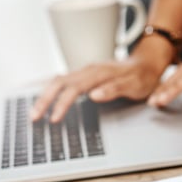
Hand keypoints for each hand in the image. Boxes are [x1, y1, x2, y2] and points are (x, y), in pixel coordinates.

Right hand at [31, 56, 164, 122]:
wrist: (146, 64)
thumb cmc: (141, 77)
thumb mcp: (134, 85)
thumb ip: (114, 89)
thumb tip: (94, 95)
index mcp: (98, 73)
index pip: (73, 89)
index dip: (62, 104)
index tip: (54, 118)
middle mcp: (88, 70)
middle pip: (59, 83)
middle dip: (44, 100)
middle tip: (34, 117)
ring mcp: (85, 72)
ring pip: (58, 81)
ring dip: (45, 96)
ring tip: (35, 113)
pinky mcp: (84, 76)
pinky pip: (63, 82)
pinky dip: (51, 92)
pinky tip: (45, 101)